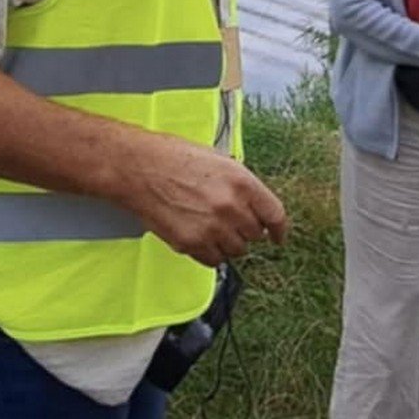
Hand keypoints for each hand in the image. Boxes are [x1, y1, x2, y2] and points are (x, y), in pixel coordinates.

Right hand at [123, 138, 289, 265]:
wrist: (138, 168)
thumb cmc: (174, 158)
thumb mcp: (220, 161)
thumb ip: (241, 185)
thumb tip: (254, 205)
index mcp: (243, 183)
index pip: (275, 215)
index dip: (279, 230)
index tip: (278, 237)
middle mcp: (231, 208)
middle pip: (255, 235)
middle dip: (246, 230)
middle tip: (230, 222)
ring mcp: (211, 228)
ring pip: (236, 250)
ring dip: (228, 243)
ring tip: (211, 228)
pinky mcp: (190, 243)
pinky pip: (213, 260)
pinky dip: (210, 254)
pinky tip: (200, 238)